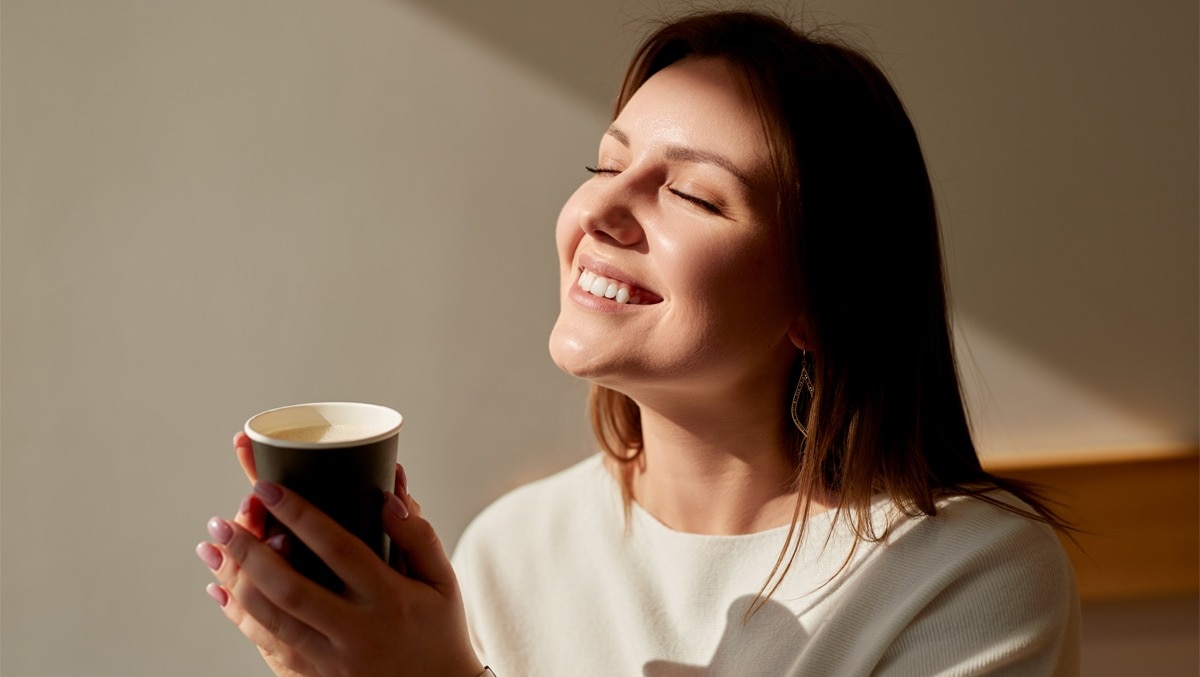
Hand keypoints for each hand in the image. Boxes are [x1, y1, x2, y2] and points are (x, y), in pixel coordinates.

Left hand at [197, 440, 481, 676]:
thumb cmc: (439, 631)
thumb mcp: (443, 582)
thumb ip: (419, 537)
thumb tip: (390, 498)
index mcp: (390, 599)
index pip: (339, 549)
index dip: (300, 516)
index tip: (267, 487)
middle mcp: (357, 632)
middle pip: (291, 589)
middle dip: (250, 551)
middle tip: (222, 520)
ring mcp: (331, 661)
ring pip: (270, 621)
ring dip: (235, 581)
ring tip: (213, 549)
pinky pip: (267, 646)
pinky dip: (240, 617)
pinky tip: (223, 591)